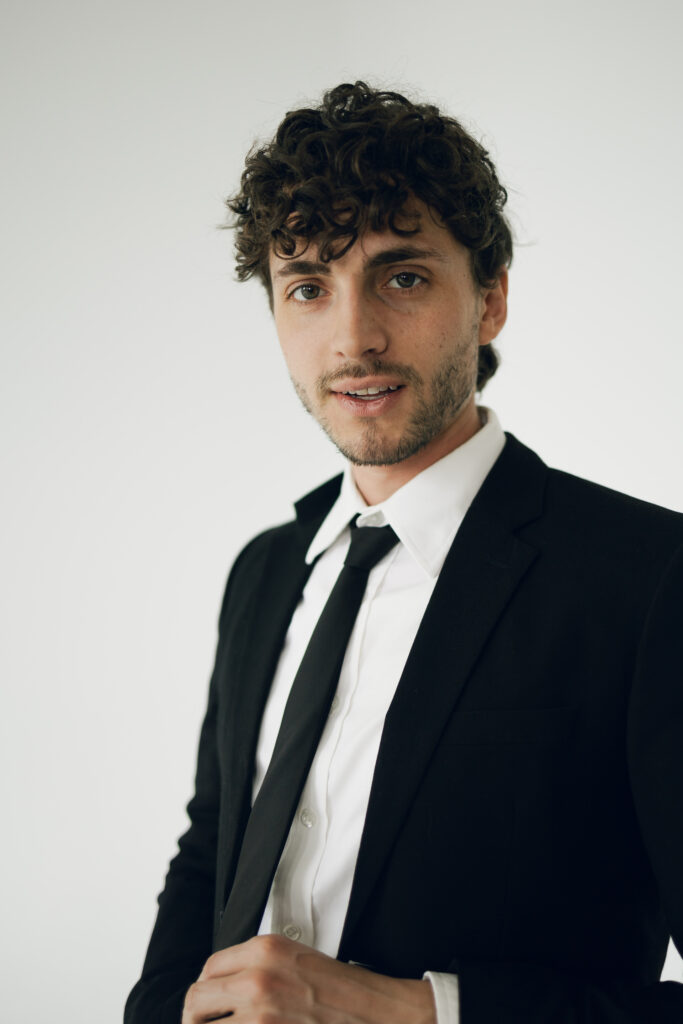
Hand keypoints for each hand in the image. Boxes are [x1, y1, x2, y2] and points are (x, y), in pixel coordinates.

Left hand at [182, 934, 436, 1023]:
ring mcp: (260, 1017)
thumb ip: (258, 968)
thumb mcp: (298, 961)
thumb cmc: (346, 993)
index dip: (208, 991)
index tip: (212, 1007)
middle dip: (198, 1020)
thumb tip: (224, 989)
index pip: (208, 970)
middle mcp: (257, 979)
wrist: (382, 1015)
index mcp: (265, 949)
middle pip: (195, 1002)